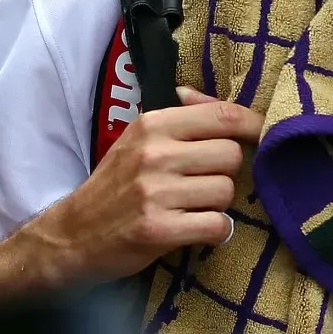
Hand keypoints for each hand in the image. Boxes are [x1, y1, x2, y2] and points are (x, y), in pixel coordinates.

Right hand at [34, 88, 263, 280]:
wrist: (71, 235)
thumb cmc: (114, 184)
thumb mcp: (138, 139)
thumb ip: (178, 116)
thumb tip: (211, 98)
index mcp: (153, 124)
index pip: (222, 116)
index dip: (253, 125)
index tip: (261, 136)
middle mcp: (155, 154)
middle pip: (231, 156)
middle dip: (226, 173)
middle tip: (203, 184)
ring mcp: (155, 192)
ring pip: (226, 192)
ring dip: (217, 204)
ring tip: (192, 207)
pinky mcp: (158, 229)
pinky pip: (217, 225)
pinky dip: (214, 231)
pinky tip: (194, 229)